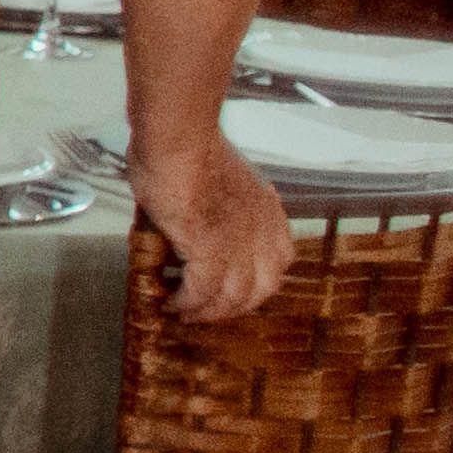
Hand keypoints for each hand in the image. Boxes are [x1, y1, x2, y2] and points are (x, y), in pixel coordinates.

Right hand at [135, 129, 295, 319]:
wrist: (179, 139)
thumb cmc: (188, 144)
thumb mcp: (221, 174)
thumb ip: (221, 198)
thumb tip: (197, 208)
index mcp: (267, 211)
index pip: (280, 260)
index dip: (258, 280)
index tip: (237, 287)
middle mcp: (261, 232)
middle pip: (262, 288)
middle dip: (235, 306)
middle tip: (210, 310)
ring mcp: (238, 244)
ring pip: (233, 297)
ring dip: (209, 312)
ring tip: (186, 313)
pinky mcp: (209, 251)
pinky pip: (201, 291)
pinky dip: (187, 303)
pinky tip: (173, 304)